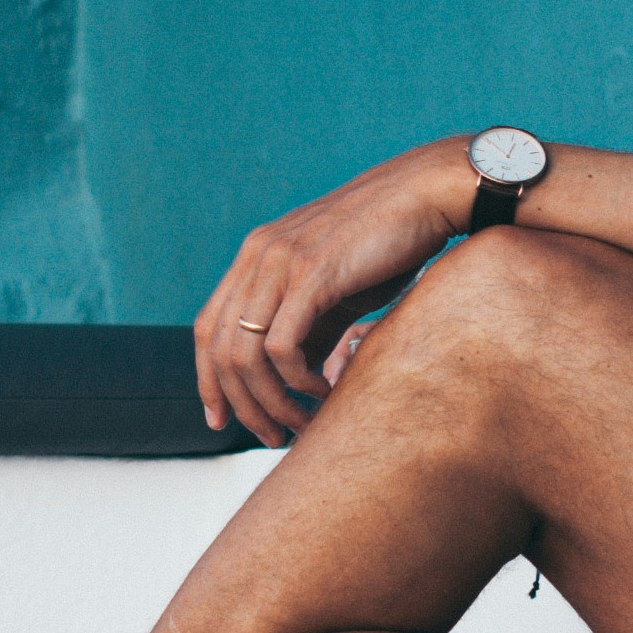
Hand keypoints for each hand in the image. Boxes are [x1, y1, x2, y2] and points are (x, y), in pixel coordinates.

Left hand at [193, 142, 472, 442]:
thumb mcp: (333, 290)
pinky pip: (283, 346)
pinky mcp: (311, 275)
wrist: (425, 195)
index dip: (208, 380)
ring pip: (246, 354)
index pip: (207, 329)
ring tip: (299, 424)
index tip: (220, 420)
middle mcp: (257, 256)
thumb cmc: (387, 245)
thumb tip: (290, 382)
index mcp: (255, 256)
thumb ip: (305, 328)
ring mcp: (280, 263)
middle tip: (269, 437)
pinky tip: (323, 391)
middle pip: (220, 349)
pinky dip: (297, 381)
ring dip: (270, 402)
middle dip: (241, 405)